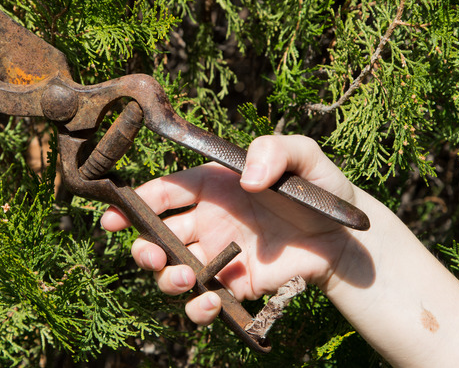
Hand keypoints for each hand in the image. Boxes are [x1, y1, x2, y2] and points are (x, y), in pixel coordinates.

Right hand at [101, 135, 370, 324]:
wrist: (345, 238)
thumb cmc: (320, 189)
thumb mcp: (303, 155)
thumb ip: (274, 151)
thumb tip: (248, 181)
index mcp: (212, 187)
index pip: (162, 193)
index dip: (133, 203)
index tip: (114, 216)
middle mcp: (207, 222)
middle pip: (155, 236)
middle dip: (141, 247)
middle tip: (149, 253)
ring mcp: (218, 256)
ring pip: (171, 271)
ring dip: (163, 278)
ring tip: (181, 277)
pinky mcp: (234, 287)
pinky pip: (201, 302)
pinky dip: (197, 308)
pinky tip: (211, 300)